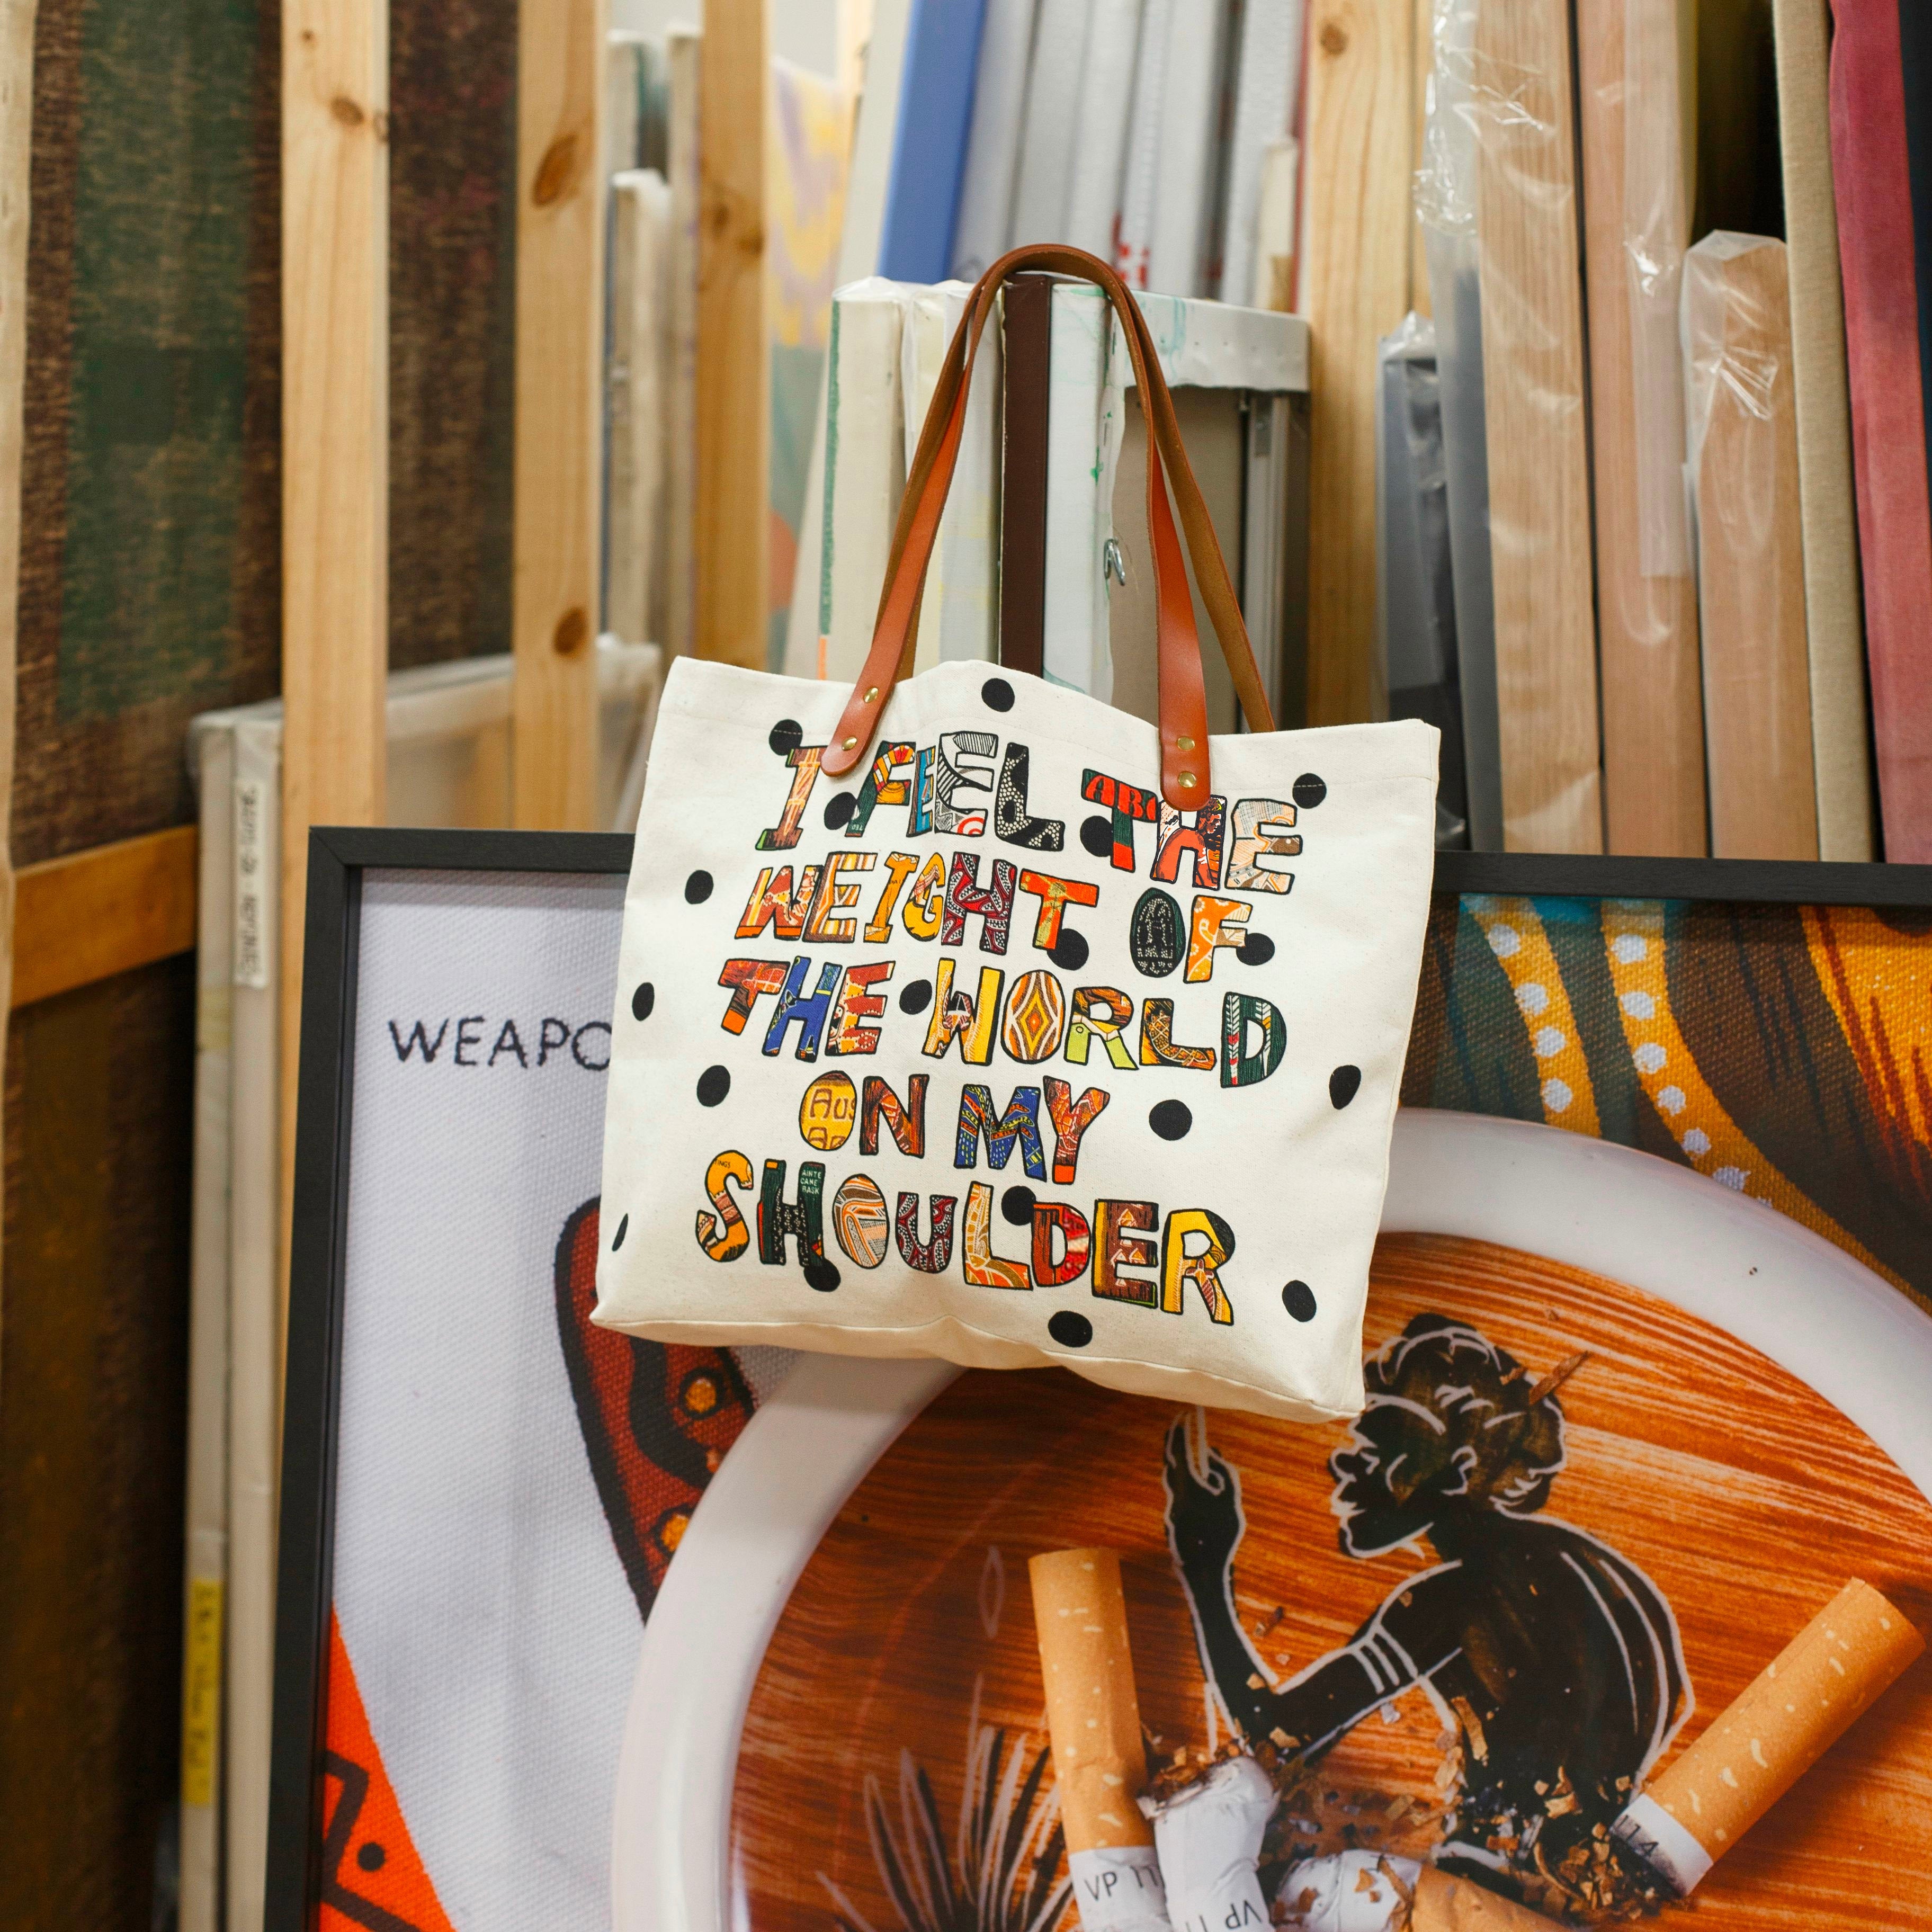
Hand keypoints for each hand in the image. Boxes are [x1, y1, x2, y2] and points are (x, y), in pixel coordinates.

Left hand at [1163, 1415, 1244, 1577]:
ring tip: (1180, 1441)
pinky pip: (1173, 1489)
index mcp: (1188, 1486)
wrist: (1203, 1573)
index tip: (1186, 1413)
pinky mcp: (1172, 1518)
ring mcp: (1171, 1506)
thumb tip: (1212, 1452)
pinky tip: (1186, 1474)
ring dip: (1173, 1456)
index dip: (1183, 1430)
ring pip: (1169, 1474)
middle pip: (1170, 1459)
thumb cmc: (1223, 1538)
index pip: (1181, 1450)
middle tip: (1178, 1422)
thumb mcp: (1231, 1503)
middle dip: (1173, 1439)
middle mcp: (1174, 1493)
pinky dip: (1178, 1475)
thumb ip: (1225, 1475)